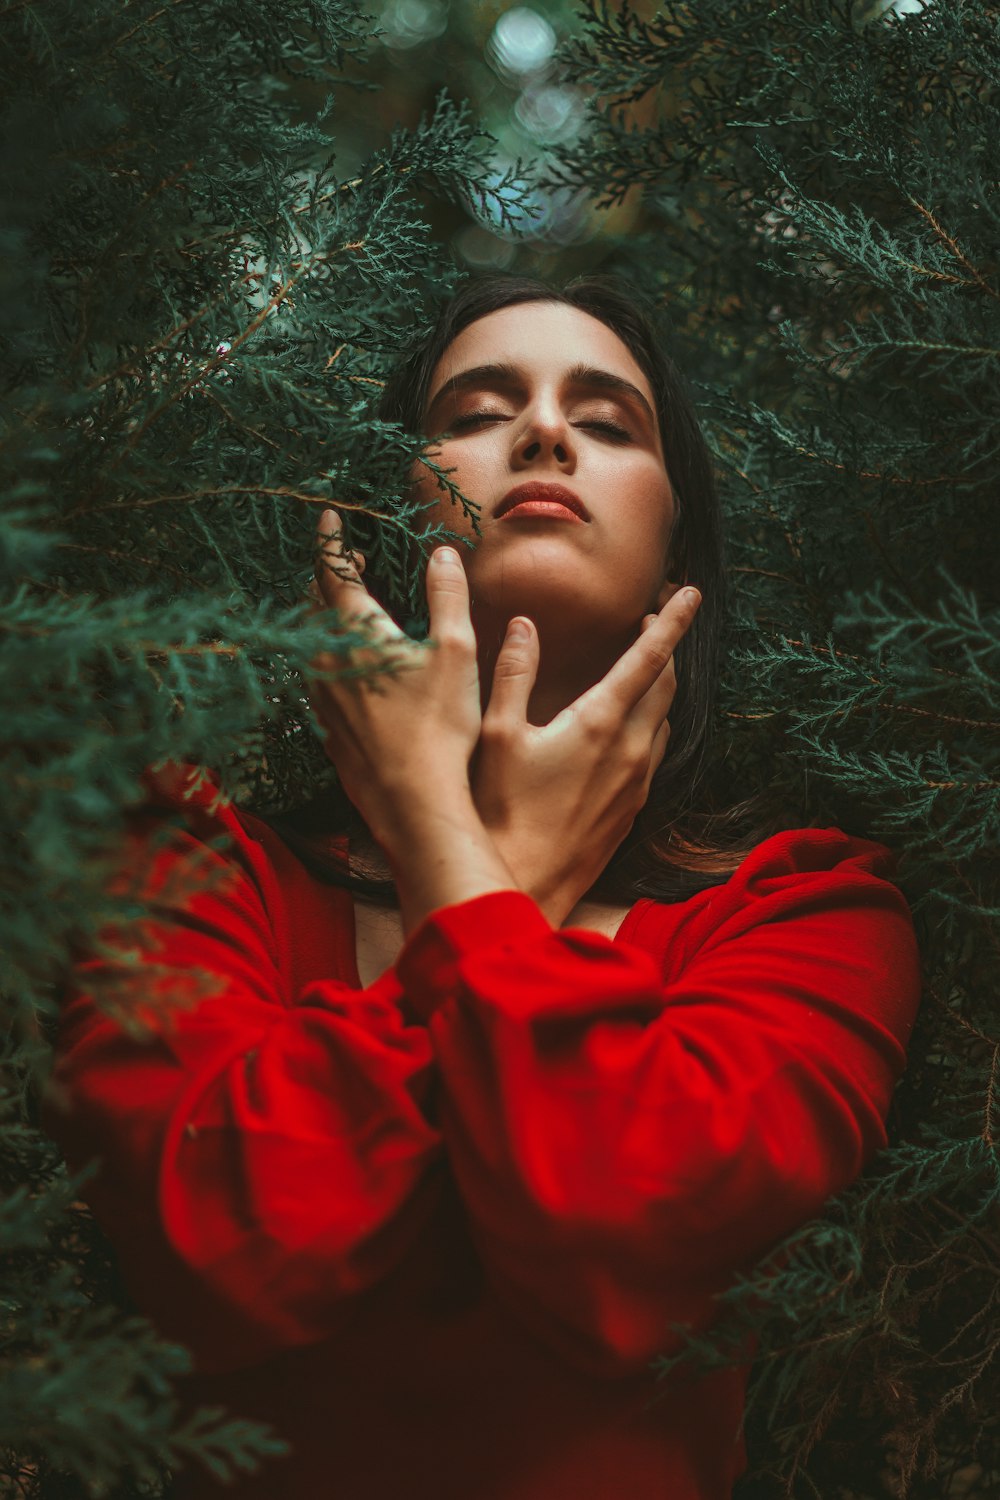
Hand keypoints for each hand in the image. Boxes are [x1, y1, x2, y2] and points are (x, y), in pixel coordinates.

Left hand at [308, 509, 481, 849]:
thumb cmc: (439, 725)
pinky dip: (326, 658)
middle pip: (313, 603)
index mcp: (355, 630)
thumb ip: (446, 596)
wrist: (411, 800)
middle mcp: (324, 657)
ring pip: (308, 641)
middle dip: (329, 576)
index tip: (327, 517)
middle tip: (353, 563)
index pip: (332, 569)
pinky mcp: (323, 727)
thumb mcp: (456, 651)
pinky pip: (315, 678)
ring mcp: (319, 695)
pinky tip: (348, 669)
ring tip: (350, 612)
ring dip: (325, 618)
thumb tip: (442, 553)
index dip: (330, 540)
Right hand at [471, 588, 702, 926]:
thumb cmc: (500, 812)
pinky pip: (654, 754)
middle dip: (665, 649)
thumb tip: (526, 626)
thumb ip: (514, 674)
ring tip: (638, 670)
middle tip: (651, 621)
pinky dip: (649, 726)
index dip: (673, 620)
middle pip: (666, 686)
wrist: (523, 886)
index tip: (691, 592)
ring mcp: (637, 783)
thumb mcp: (495, 735)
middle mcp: (631, 750)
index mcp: (600, 722)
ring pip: (663, 721)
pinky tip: (626, 729)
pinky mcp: (632, 811)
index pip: (649, 658)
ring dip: (658, 689)